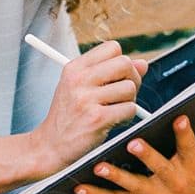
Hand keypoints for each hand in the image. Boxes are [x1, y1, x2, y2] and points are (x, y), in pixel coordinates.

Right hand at [32, 40, 150, 172]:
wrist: (51, 145)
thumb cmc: (69, 115)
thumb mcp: (82, 87)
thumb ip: (111, 72)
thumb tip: (143, 64)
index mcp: (74, 68)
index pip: (112, 47)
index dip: (121, 62)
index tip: (117, 76)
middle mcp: (79, 80)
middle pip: (125, 63)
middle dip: (132, 79)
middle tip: (123, 94)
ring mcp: (87, 99)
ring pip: (130, 88)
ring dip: (129, 101)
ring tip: (115, 110)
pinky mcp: (97, 119)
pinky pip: (129, 109)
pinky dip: (127, 117)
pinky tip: (113, 121)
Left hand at [72, 110, 194, 193]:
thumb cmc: (192, 171)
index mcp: (189, 164)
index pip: (189, 147)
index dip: (185, 134)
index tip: (179, 117)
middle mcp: (172, 181)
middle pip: (159, 168)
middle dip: (147, 156)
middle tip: (132, 143)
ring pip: (133, 186)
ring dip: (116, 176)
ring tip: (98, 165)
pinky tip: (79, 186)